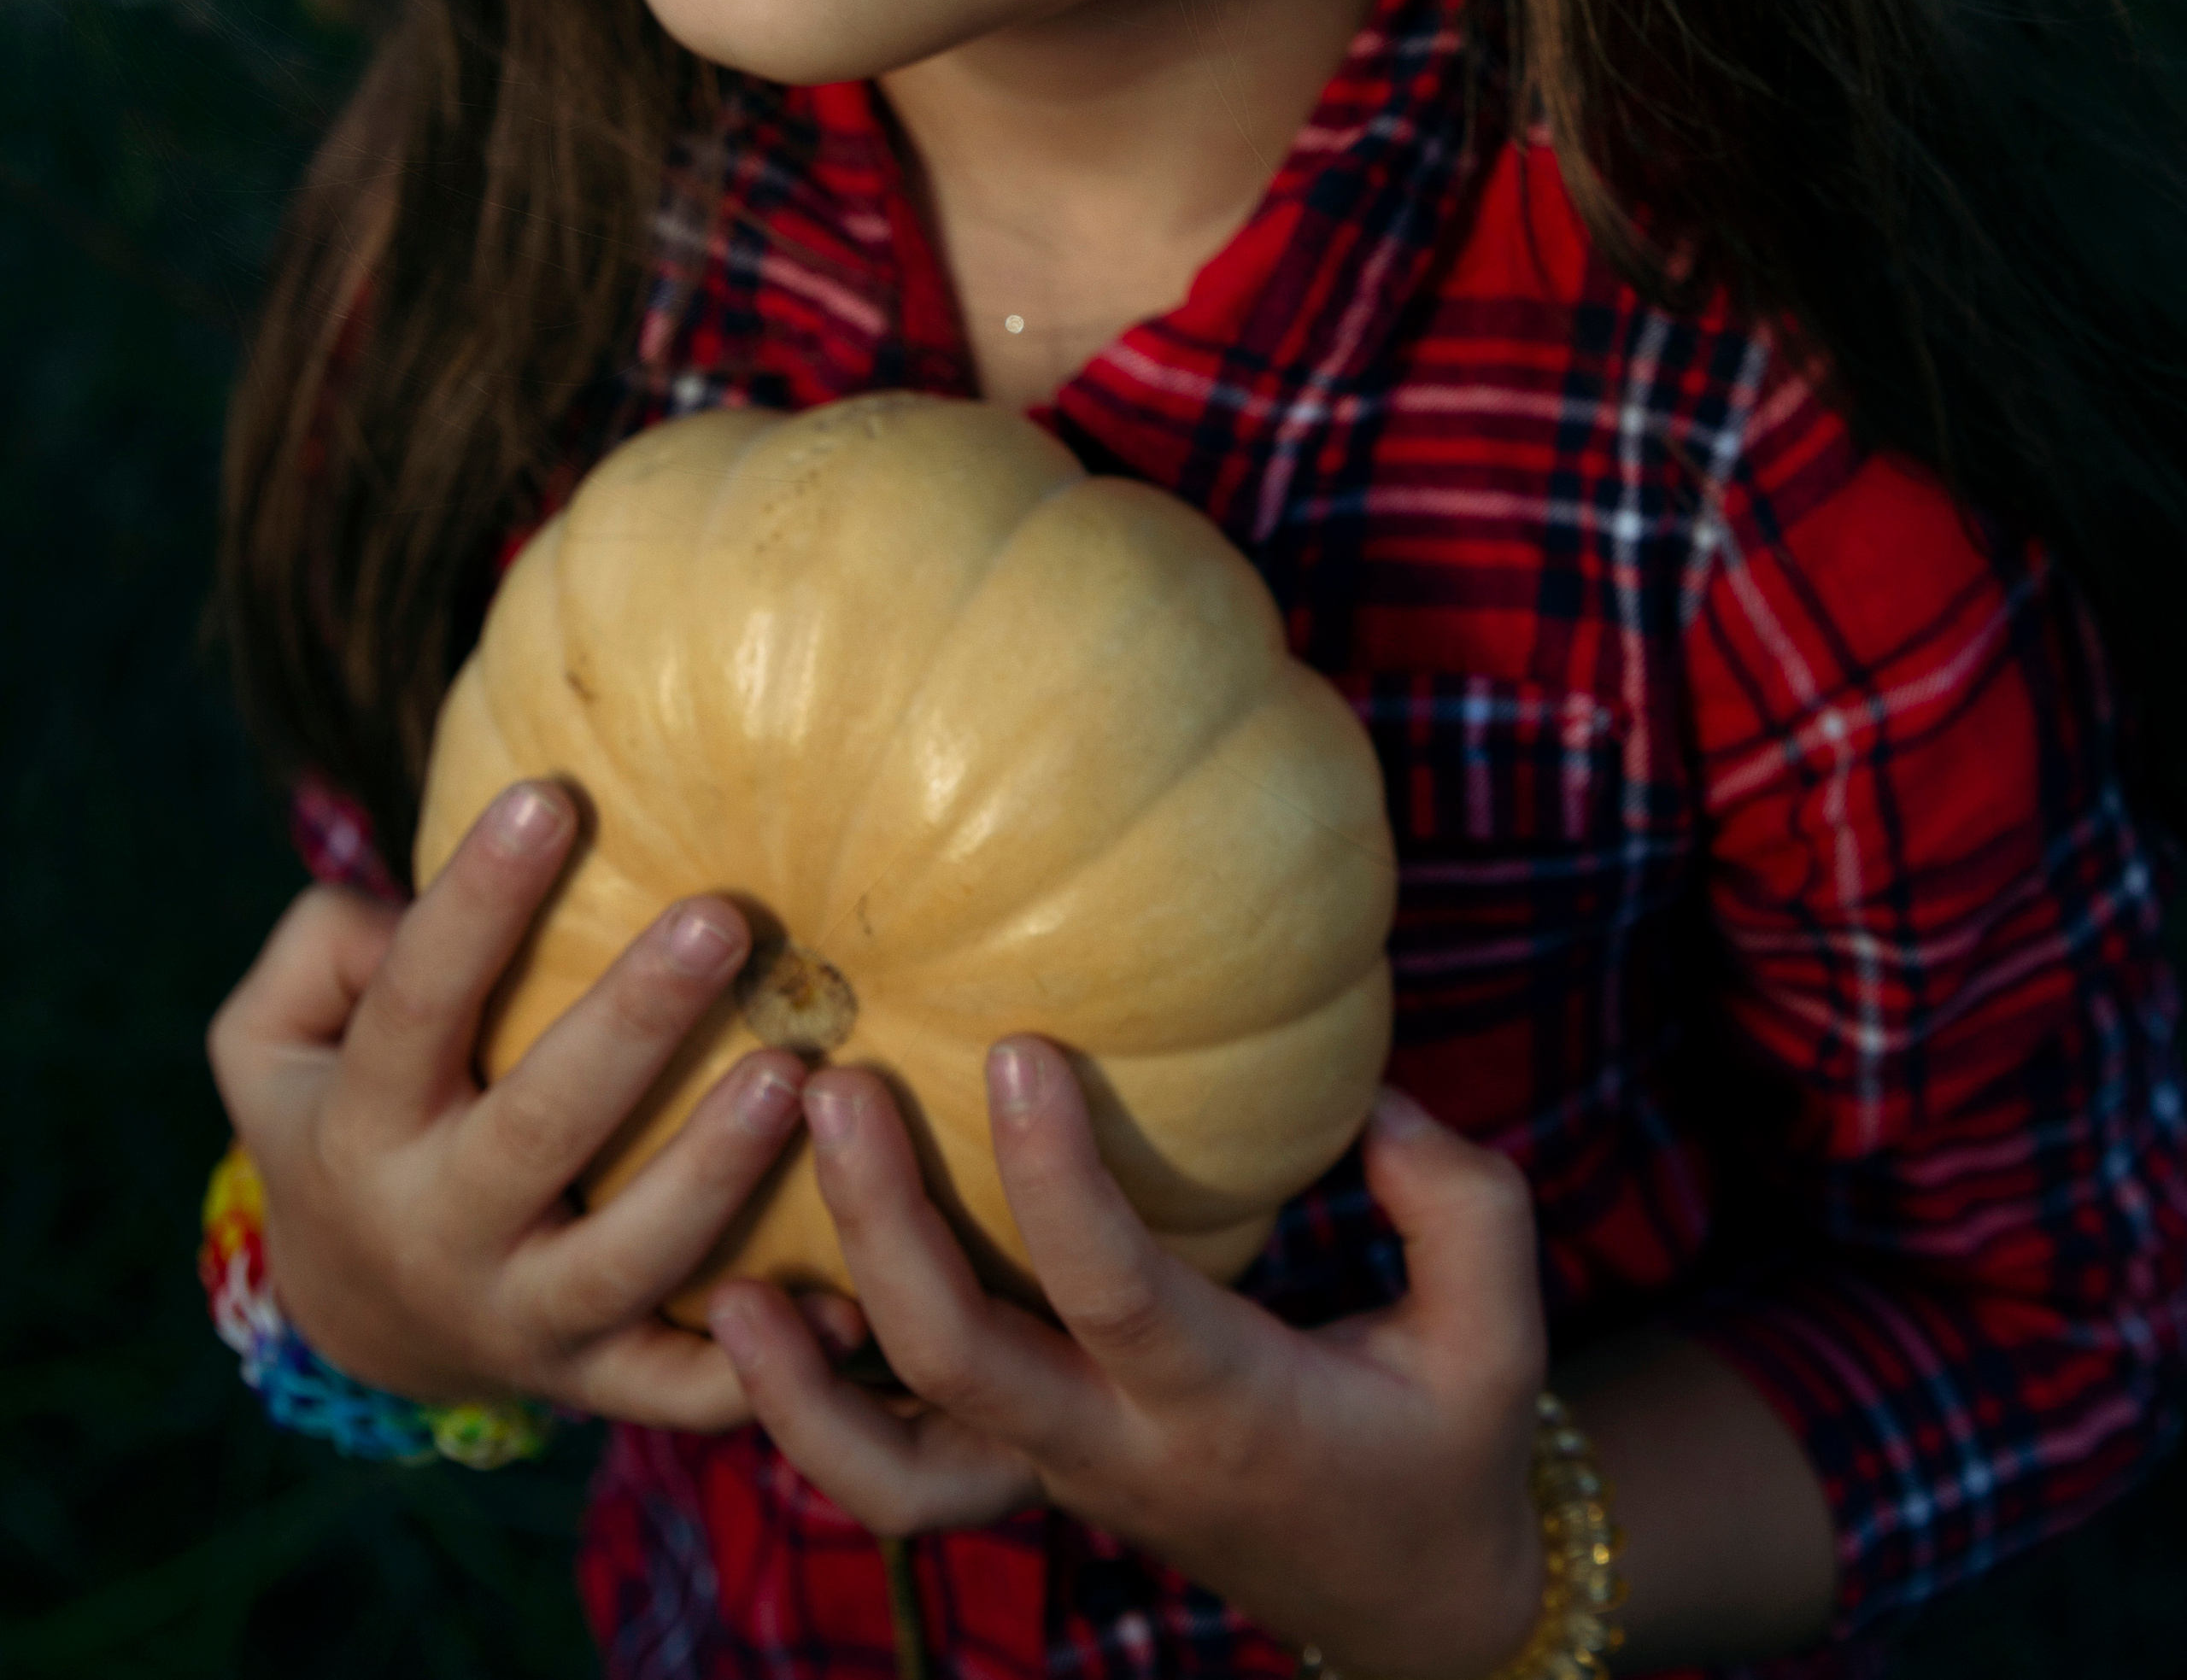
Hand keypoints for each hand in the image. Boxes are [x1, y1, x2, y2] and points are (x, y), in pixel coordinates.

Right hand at [207, 779, 806, 1425]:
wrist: (361, 1317)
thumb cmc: (349, 1110)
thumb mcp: (272, 1041)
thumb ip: (319, 951)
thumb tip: (395, 904)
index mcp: (363, 1126)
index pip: (414, 1005)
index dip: (475, 904)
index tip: (550, 795)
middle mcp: (439, 1230)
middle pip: (538, 1129)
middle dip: (633, 1026)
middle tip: (723, 919)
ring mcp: (522, 1316)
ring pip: (623, 1260)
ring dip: (711, 1173)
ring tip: (793, 1072)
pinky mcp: (599, 1378)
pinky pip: (681, 1387)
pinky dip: (762, 1364)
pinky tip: (848, 1299)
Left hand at [707, 1047, 1547, 1679]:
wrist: (1403, 1602)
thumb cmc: (1448, 1445)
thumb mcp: (1497, 1344)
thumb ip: (1458, 1211)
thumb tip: (1372, 1100)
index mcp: (1225, 1405)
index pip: (1115, 1296)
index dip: (1054, 1179)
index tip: (1011, 1046)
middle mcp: (1115, 1448)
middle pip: (959, 1366)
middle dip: (881, 1227)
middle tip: (831, 1083)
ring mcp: (1055, 1474)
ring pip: (890, 1468)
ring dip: (800, 1376)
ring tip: (737, 1262)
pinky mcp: (1024, 1474)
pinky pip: (893, 1467)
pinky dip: (809, 1408)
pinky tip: (755, 1302)